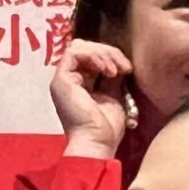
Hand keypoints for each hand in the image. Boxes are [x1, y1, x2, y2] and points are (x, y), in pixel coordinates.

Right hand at [50, 39, 132, 155]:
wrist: (96, 142)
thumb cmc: (106, 128)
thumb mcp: (114, 96)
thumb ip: (112, 78)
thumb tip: (119, 62)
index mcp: (80, 84)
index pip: (92, 57)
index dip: (111, 56)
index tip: (127, 70)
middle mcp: (69, 80)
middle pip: (86, 48)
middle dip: (108, 52)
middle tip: (124, 68)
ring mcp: (63, 79)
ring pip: (80, 47)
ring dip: (103, 53)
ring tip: (115, 70)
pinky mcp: (60, 80)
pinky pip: (73, 52)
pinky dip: (93, 56)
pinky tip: (106, 69)